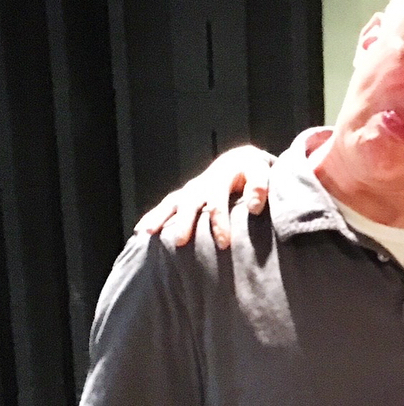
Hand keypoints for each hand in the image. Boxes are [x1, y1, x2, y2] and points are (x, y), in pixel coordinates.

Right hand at [135, 145, 276, 248]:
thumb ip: (260, 187)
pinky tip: (141, 231)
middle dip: (185, 222)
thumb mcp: (261, 172)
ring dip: (160, 217)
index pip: (217, 202)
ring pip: (173, 202)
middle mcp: (201, 183)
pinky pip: (167, 205)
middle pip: (189, 203)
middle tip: (181, 242)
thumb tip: (254, 208)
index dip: (219, 223)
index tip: (224, 243)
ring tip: (146, 233)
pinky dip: (154, 216)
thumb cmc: (253, 172)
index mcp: (220, 177)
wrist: (240, 162)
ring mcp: (191, 190)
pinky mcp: (186, 196)